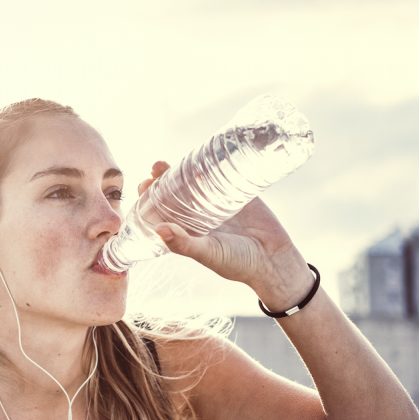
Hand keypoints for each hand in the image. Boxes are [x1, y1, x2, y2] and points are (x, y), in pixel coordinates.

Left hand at [137, 161, 313, 310]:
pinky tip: (200, 154)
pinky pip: (221, 175)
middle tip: (155, 170)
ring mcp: (217, 202)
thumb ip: (185, 244)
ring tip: (167, 162)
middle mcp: (199, 216)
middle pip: (174, 192)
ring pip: (194, 181)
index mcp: (188, 231)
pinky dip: (210, 165)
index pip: (162, 212)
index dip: (150, 199)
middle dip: (162, 180)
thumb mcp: (209, 254)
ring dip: (180, 170)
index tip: (143, 187)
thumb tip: (158, 230)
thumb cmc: (239, 264)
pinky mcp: (237, 192)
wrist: (275, 260)